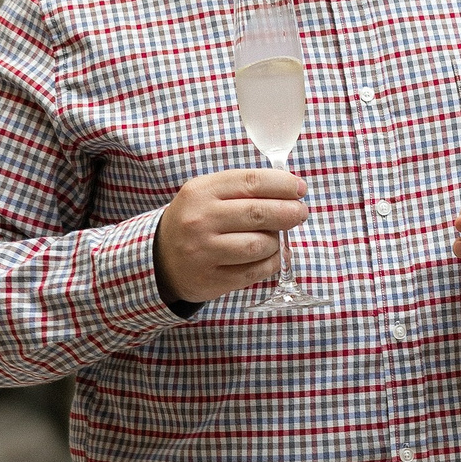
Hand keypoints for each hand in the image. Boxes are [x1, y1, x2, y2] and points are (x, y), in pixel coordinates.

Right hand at [153, 170, 306, 305]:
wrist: (160, 259)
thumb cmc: (194, 220)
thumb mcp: (207, 194)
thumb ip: (244, 188)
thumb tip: (291, 191)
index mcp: (202, 191)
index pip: (252, 182)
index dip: (283, 185)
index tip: (300, 189)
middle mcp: (201, 220)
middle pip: (258, 213)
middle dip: (289, 212)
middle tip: (300, 213)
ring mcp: (204, 252)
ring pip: (259, 245)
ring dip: (278, 241)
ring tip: (277, 237)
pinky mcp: (212, 279)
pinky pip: (255, 271)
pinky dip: (272, 263)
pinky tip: (273, 256)